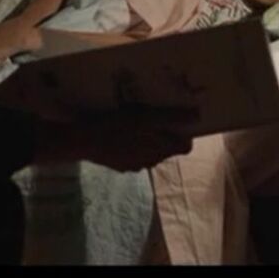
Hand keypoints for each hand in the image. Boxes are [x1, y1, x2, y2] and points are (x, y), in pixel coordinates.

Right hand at [34, 106, 197, 171]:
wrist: (81, 140)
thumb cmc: (115, 126)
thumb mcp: (145, 117)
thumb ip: (171, 118)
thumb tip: (197, 116)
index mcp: (160, 150)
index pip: (185, 146)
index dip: (185, 131)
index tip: (179, 116)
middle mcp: (150, 161)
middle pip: (166, 147)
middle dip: (164, 131)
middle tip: (155, 112)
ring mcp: (132, 165)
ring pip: (148, 150)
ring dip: (145, 136)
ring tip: (135, 118)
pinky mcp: (117, 164)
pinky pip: (130, 152)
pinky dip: (129, 142)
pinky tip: (119, 130)